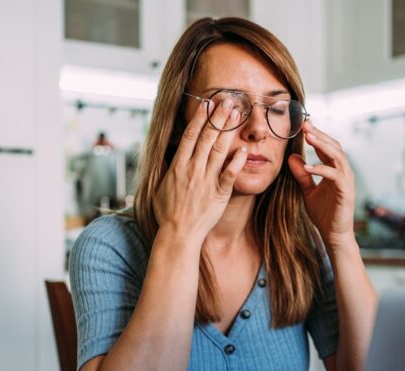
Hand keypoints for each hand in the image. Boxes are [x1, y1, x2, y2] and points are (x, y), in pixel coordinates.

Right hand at [154, 98, 247, 239]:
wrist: (178, 234)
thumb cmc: (167, 213)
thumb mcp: (160, 185)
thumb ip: (167, 167)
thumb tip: (168, 152)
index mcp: (177, 166)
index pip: (189, 136)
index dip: (199, 119)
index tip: (206, 105)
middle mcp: (192, 169)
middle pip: (206, 137)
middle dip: (218, 117)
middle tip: (228, 101)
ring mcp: (206, 181)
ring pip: (219, 150)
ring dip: (228, 130)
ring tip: (237, 114)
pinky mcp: (219, 194)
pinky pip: (230, 174)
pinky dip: (237, 160)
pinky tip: (244, 148)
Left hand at [287, 121, 355, 247]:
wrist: (333, 235)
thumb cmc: (324, 213)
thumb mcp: (307, 191)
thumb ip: (301, 175)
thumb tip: (291, 158)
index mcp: (335, 170)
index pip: (327, 147)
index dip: (316, 135)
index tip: (303, 125)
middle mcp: (343, 172)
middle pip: (334, 146)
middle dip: (320, 134)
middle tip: (305, 125)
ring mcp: (346, 181)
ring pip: (338, 156)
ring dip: (323, 145)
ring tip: (309, 138)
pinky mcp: (346, 192)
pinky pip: (335, 175)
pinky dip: (322, 169)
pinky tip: (308, 166)